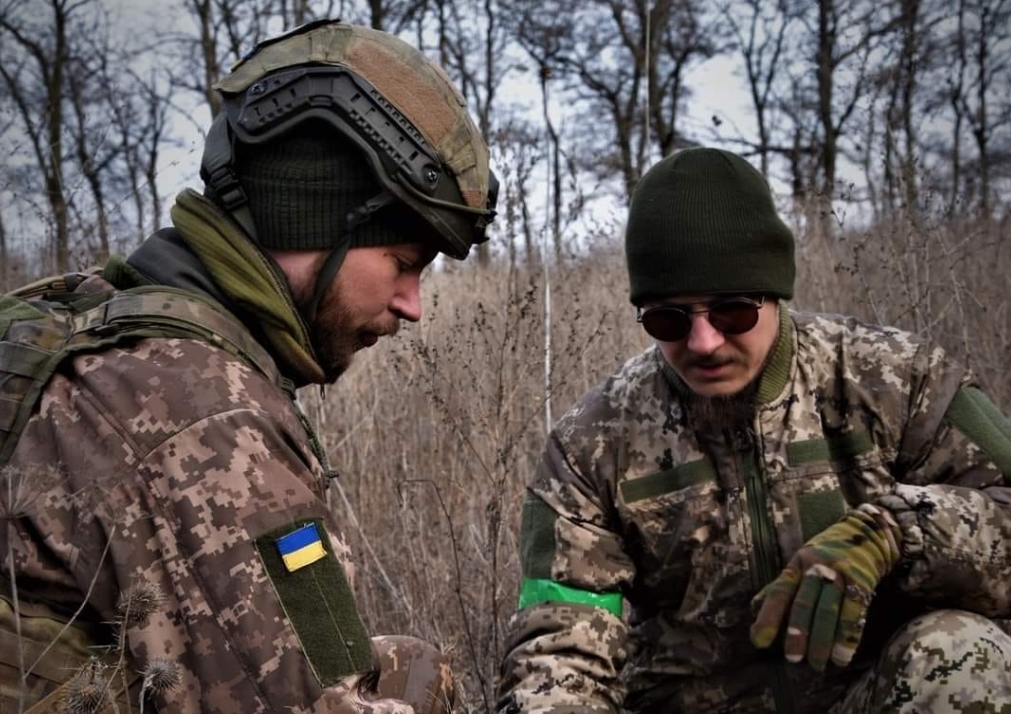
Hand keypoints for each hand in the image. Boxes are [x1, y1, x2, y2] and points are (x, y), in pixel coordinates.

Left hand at [750, 503, 901, 670]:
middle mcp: (817, 567)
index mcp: (797, 564)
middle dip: (797, 633)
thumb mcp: (801, 565)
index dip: (768, 615)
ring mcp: (841, 573)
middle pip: (804, 603)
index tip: (758, 641)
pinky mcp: (863, 581)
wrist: (868, 533)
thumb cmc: (827, 556)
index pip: (779, 591)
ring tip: (817, 664)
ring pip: (828, 609)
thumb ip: (780, 587)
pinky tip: (843, 655)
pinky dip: (848, 636)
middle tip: (793, 659)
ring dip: (822, 640)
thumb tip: (752, 609)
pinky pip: (855, 612)